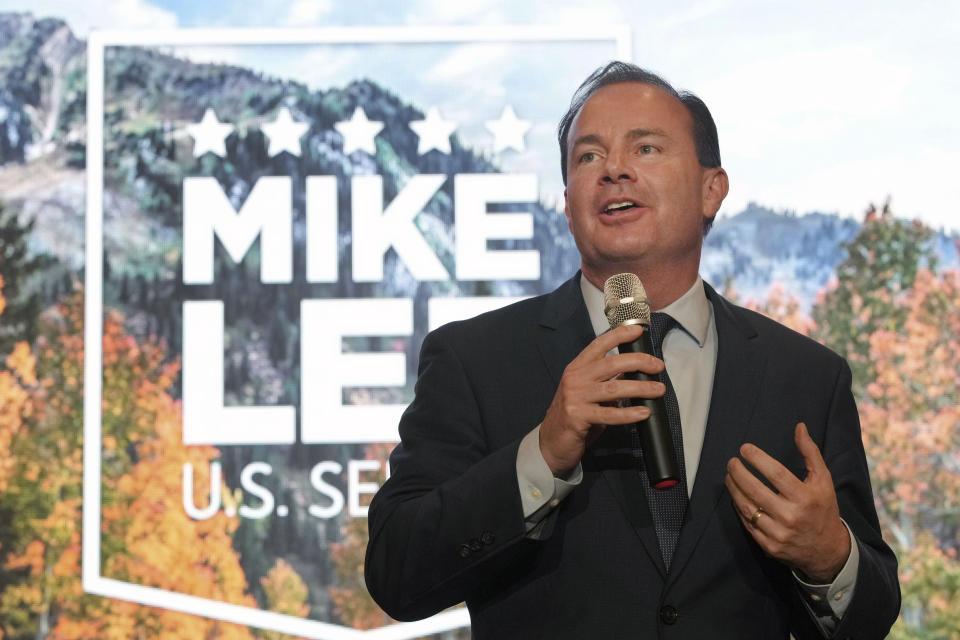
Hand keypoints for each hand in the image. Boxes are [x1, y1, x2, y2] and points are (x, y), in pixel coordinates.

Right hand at [540, 324, 665, 474]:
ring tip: (658, 390)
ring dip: (641, 388)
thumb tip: (633, 371)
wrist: (551, 441)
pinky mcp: (578, 417)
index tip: (638, 331)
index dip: (619, 335)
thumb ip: (606, 380)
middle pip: (611, 363)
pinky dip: (629, 413)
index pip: (599, 345)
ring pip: (614, 388)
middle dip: (639, 362)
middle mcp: (575, 379)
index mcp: (577, 368)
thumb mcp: (587, 392)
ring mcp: (575, 397)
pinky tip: (643, 412)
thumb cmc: (572, 415)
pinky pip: (609, 414)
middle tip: (658, 366)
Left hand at [725, 423, 849, 582]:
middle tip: (731, 462)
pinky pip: (747, 523)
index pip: (776, 474)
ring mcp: (779, 533)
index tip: (744, 449)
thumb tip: (799, 427)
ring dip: (734, 489)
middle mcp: (792, 516)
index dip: (757, 459)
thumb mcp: (823, 480)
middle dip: (738, 472)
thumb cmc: (823, 508)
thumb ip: (810, 452)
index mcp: (806, 498)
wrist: (827, 550)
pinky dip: (739, 507)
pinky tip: (736, 495)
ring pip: (747, 507)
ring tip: (730, 476)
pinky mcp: (769, 546)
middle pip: (755, 490)